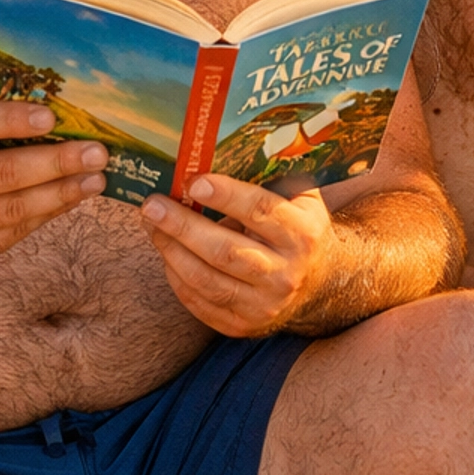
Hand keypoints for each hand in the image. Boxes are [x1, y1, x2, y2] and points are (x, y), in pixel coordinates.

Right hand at [0, 99, 105, 273]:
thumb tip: (46, 97)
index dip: (9, 120)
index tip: (51, 116)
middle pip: (1, 173)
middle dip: (56, 163)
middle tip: (97, 153)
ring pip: (13, 210)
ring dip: (61, 194)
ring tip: (95, 180)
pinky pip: (10, 234)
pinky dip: (45, 215)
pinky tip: (69, 199)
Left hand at [141, 173, 337, 334]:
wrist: (321, 284)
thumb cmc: (300, 227)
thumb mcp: (301, 198)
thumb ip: (272, 176)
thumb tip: (221, 148)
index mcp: (303, 234)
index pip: (260, 212)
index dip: (225, 195)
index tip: (193, 182)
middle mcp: (286, 274)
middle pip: (225, 251)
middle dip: (182, 226)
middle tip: (153, 205)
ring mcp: (264, 306)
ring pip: (207, 281)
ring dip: (172, 251)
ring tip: (152, 226)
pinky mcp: (244, 326)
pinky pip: (201, 303)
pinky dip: (177, 278)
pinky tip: (166, 253)